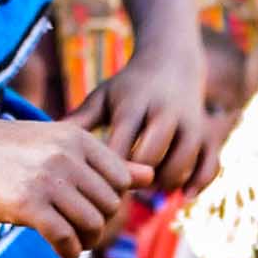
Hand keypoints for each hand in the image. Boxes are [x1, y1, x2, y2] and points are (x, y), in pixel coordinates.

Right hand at [0, 114, 150, 257]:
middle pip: (109, 207)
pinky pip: (65, 239)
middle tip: (78, 233)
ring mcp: (48, 180)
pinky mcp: (27, 205)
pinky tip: (61, 256)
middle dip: (98, 225)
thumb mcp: (57, 144)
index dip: (109, 202)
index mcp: (78, 138)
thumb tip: (151, 176)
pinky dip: (68, 253)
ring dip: (85, 242)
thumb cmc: (4, 149)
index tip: (89, 210)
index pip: (121, 181)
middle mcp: (68, 157)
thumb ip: (104, 162)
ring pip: (92, 225)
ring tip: (71, 244)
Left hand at [67, 27, 214, 192]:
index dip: (109, 173)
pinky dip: (199, 184)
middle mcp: (166, 113)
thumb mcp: (103, 96)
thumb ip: (79, 119)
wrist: (172, 62)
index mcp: (135, 105)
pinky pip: (210, 167)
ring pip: (180, 166)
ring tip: (149, 187)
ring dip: (163, 184)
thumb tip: (47, 142)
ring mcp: (191, 124)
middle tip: (124, 190)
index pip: (121, 147)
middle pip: (150, 159)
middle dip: (136, 180)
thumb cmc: (128, 86)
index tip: (98, 187)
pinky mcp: (209, 134)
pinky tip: (183, 195)